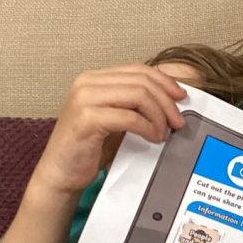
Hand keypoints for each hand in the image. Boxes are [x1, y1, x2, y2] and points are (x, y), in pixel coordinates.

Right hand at [28, 63, 190, 198]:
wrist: (60, 172)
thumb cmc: (88, 147)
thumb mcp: (115, 118)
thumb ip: (133, 103)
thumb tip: (169, 97)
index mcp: (94, 78)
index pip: (138, 69)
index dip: (164, 81)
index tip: (181, 97)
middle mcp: (87, 82)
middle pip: (142, 81)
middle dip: (166, 102)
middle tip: (178, 121)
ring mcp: (84, 98)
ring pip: (138, 95)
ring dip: (158, 115)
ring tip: (163, 132)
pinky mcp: (86, 119)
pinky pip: (130, 117)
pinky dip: (148, 127)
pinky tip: (153, 138)